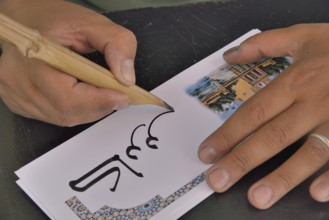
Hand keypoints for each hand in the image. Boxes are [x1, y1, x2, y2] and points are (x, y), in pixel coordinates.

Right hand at [0, 0, 136, 125]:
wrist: (29, 19)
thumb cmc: (55, 19)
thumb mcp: (92, 23)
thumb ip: (116, 44)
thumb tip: (126, 77)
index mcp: (34, 56)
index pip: (68, 96)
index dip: (99, 101)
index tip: (123, 96)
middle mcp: (18, 79)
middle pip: (66, 111)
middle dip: (99, 106)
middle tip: (119, 95)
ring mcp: (15, 92)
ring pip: (62, 118)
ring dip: (89, 110)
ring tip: (102, 94)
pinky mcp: (19, 101)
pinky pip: (54, 117)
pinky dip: (75, 110)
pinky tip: (82, 96)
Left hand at [198, 24, 328, 208]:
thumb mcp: (302, 35)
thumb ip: (264, 44)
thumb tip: (230, 55)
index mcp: (296, 81)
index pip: (253, 112)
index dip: (227, 134)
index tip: (207, 153)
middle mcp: (314, 102)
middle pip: (272, 136)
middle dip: (242, 161)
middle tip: (217, 181)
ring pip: (308, 152)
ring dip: (282, 177)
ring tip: (257, 198)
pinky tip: (317, 193)